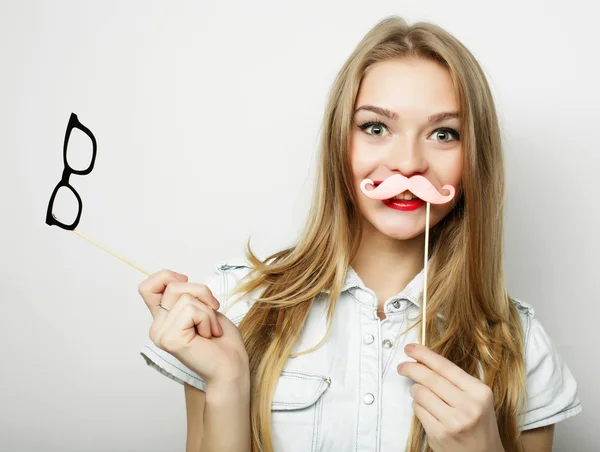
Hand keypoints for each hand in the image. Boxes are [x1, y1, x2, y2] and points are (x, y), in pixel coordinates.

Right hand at [138, 270, 248, 386]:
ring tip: (210, 330)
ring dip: (207, 311)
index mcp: (162, 319)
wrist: (231, 367)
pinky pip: (192, 310)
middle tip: (212, 312)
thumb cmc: (222, 339)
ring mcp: (161, 334)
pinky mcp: (171, 339)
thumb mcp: (204, 307)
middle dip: (201, 292)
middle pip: (173, 286)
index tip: (187, 284)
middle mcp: (157, 327)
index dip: (166, 277)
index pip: (147, 287)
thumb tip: (177, 279)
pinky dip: (207, 319)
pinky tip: (208, 336)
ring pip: (185, 298)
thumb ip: (186, 294)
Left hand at [397, 343, 503, 451]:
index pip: (445, 367)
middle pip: (430, 378)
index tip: (410, 348)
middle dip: (411, 368)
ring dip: (415, 391)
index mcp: (480, 392)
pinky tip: (426, 410)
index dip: (424, 354)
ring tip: (422, 395)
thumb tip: (423, 361)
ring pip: (420, 393)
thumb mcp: (476, 398)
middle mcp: (468, 406)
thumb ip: (454, 380)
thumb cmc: (478, 424)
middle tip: (402, 366)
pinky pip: (418, 410)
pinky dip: (417, 406)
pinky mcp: (439, 434)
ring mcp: (453, 422)